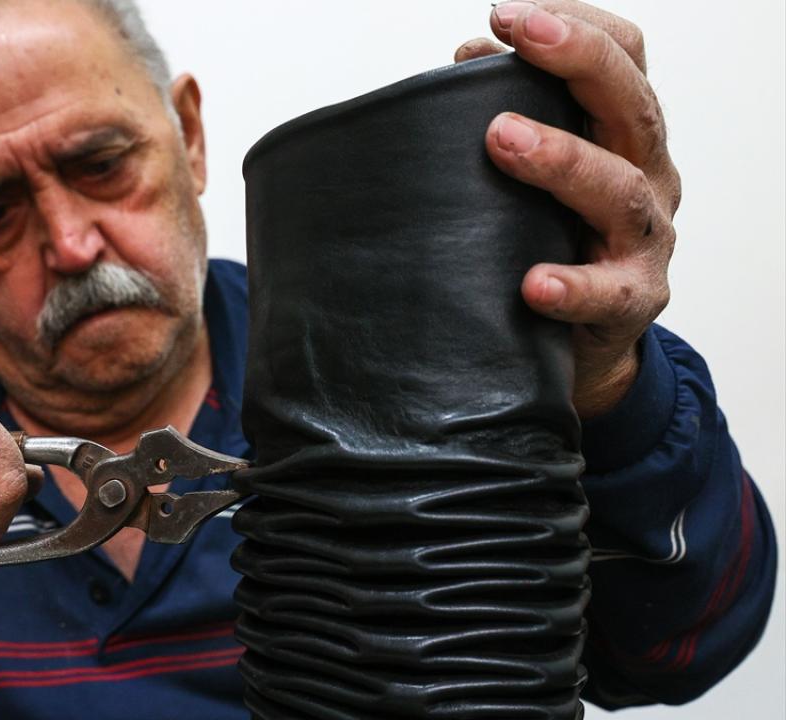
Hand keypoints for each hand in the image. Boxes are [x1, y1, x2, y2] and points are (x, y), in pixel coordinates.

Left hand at [456, 1, 681, 417]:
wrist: (578, 354)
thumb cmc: (549, 245)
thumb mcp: (537, 177)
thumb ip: (508, 119)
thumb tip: (467, 59)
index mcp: (623, 138)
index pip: (625, 60)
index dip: (577, 26)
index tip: (508, 15)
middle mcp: (646, 179)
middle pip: (631, 108)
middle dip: (576, 62)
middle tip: (516, 39)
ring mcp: (644, 244)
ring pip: (621, 192)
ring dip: (562, 158)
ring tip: (501, 139)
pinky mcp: (631, 307)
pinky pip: (610, 295)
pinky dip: (572, 286)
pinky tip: (534, 283)